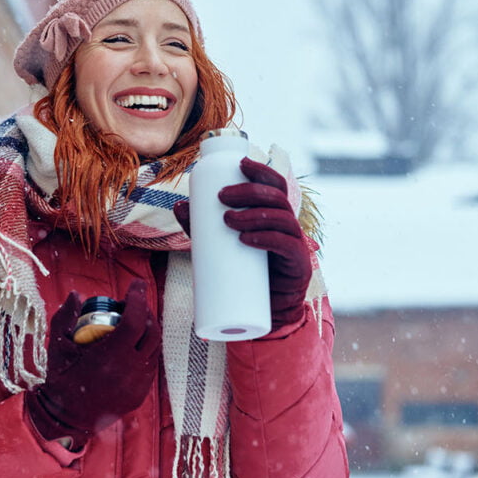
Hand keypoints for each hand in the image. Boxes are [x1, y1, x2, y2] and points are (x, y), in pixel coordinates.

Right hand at [24, 279, 161, 447]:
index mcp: (111, 356)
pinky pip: (150, 366)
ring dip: (147, 331)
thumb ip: (65, 317)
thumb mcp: (58, 346)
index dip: (138, 298)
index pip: (135, 320)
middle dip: (145, 312)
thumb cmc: (62, 381)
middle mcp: (130, 369)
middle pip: (151, 331)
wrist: (67, 418)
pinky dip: (145, 351)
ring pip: (154, 349)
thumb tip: (77, 295)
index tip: (135, 285)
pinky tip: (132, 346)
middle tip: (131, 304)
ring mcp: (138, 383)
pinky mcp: (140, 394)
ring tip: (132, 323)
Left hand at [174, 157, 311, 327]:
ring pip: (282, 219)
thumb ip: (201, 227)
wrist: (263, 313)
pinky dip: (266, 239)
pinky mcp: (298, 266)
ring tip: (228, 219)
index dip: (261, 170)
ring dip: (254, 214)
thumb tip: (179, 205)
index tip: (239, 164)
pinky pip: (286, 246)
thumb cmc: (243, 275)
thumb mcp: (219, 246)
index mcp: (275, 216)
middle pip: (276, 197)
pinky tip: (247, 239)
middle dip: (249, 191)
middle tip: (222, 196)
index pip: (275, 185)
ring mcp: (296, 245)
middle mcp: (289, 226)